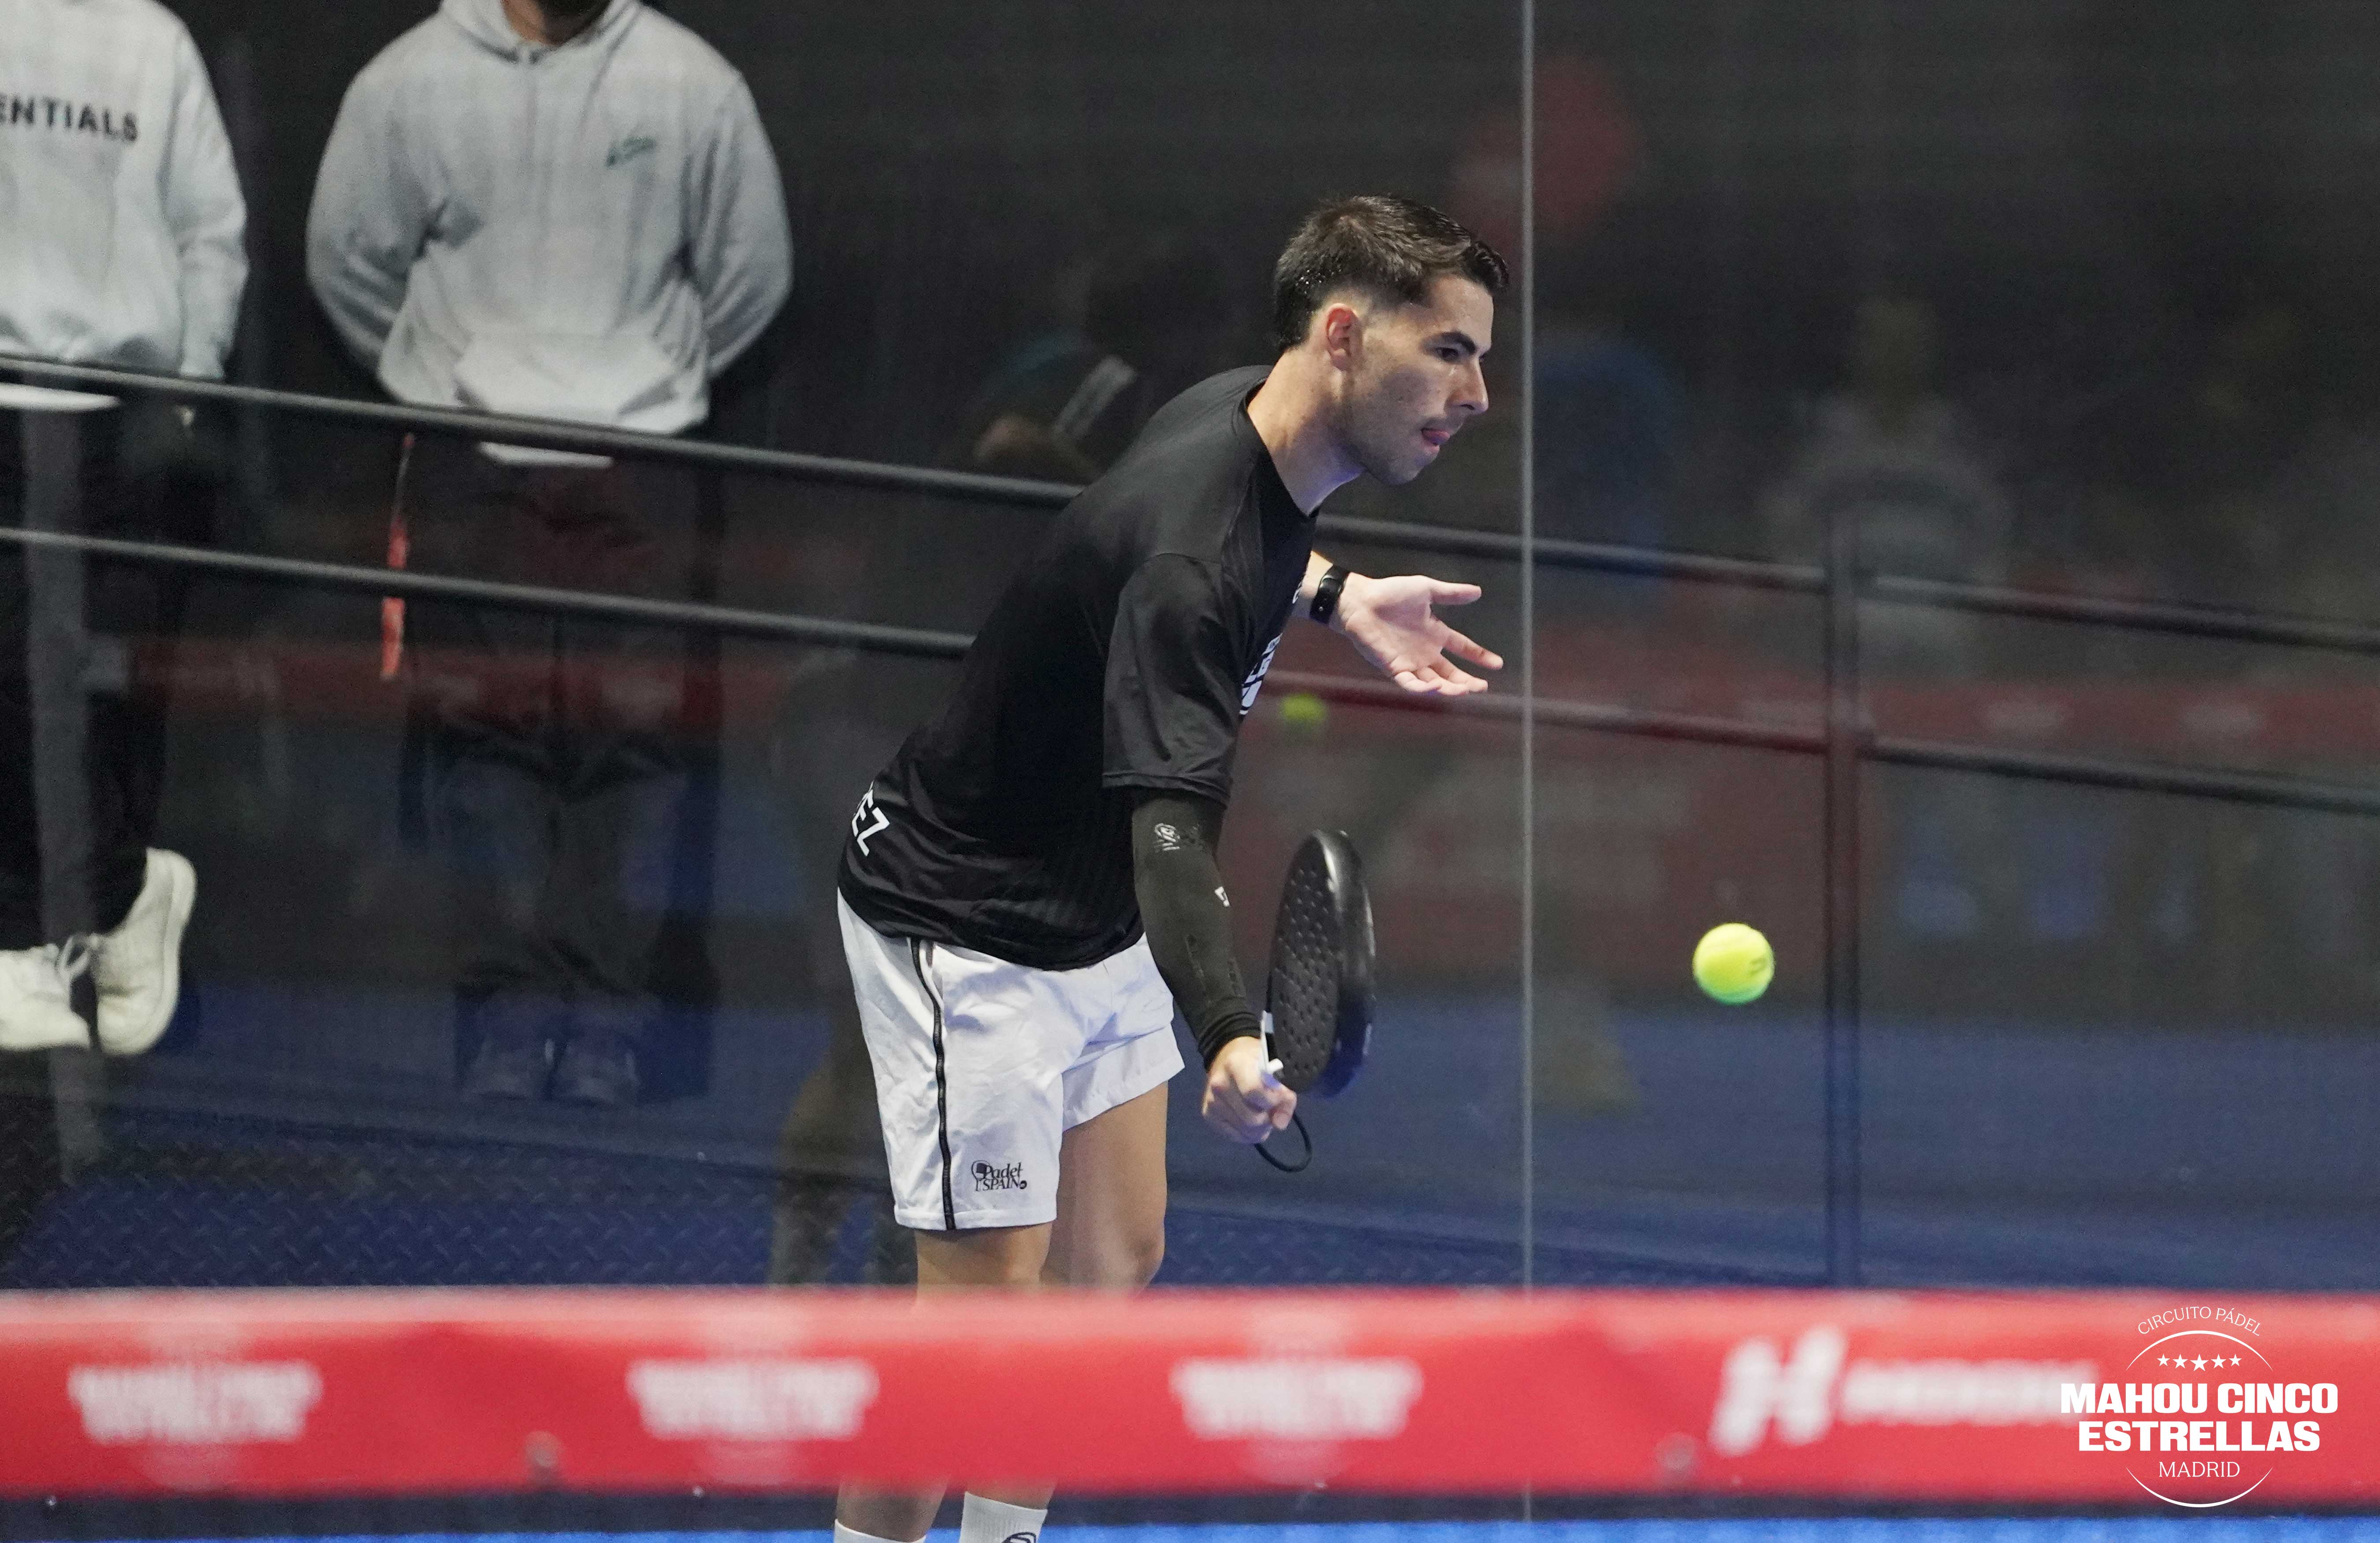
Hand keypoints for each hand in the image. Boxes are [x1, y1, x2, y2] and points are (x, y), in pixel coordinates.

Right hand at [1202, 1037, 1295, 1142]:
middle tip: (1272, 1111)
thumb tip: (1279, 1124)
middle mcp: (1219, 1083)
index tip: (1279, 1098)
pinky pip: (1234, 1136)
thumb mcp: (1275, 1070)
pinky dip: (1248, 1135)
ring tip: (1263, 1117)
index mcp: (1236, 1064)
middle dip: (1268, 1120)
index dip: (1271, 1101)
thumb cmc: (1256, 1062)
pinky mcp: (1208, 1114)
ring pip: (1244, 1130)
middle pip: (1251, 1118)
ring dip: (1260, 1129)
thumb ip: (1284, 1097)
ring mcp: (1211, 1101)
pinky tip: (1252, 1125)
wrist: (1227, 1058)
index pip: (1253, 1091)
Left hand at [1335, 574, 1503, 695]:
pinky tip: (1436, 686)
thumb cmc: (1391, 593)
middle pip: (1451, 672)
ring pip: (1434, 682)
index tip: (1497, 664)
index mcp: (1435, 633)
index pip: (1462, 648)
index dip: (1479, 656)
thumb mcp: (1426, 590)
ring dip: (1449, 688)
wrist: (1361, 601)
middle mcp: (1425, 651)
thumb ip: (1451, 594)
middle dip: (1467, 681)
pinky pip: (1411, 683)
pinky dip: (1423, 688)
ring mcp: (1410, 661)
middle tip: (1481, 687)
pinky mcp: (1394, 667)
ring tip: (1465, 690)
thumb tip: (1478, 592)